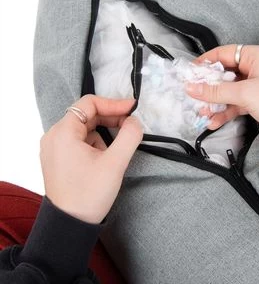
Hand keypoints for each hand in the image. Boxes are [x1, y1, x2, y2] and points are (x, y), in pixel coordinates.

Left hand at [39, 94, 142, 223]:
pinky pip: (80, 140)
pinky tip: (105, 156)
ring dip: (104, 131)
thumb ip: (129, 135)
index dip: (113, 103)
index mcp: (63, 133)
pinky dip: (96, 142)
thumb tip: (135, 121)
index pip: (89, 104)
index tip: (132, 109)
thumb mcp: (115, 163)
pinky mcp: (59, 157)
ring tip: (117, 147)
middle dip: (110, 118)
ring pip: (84, 127)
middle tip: (130, 126)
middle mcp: (54, 136)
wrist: (70, 224)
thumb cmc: (89, 194)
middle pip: (86, 114)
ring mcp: (54, 147)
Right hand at [185, 44, 258, 148]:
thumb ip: (216, 91)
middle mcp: (254, 68)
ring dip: (215, 102)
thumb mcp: (245, 93)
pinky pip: (235, 104)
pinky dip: (225, 112)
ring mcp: (255, 86)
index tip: (189, 74)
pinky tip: (214, 122)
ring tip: (202, 114)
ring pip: (228, 91)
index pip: (223, 54)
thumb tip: (190, 87)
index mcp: (254, 56)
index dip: (205, 62)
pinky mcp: (256, 102)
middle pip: (224, 74)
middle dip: (208, 87)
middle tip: (193, 97)